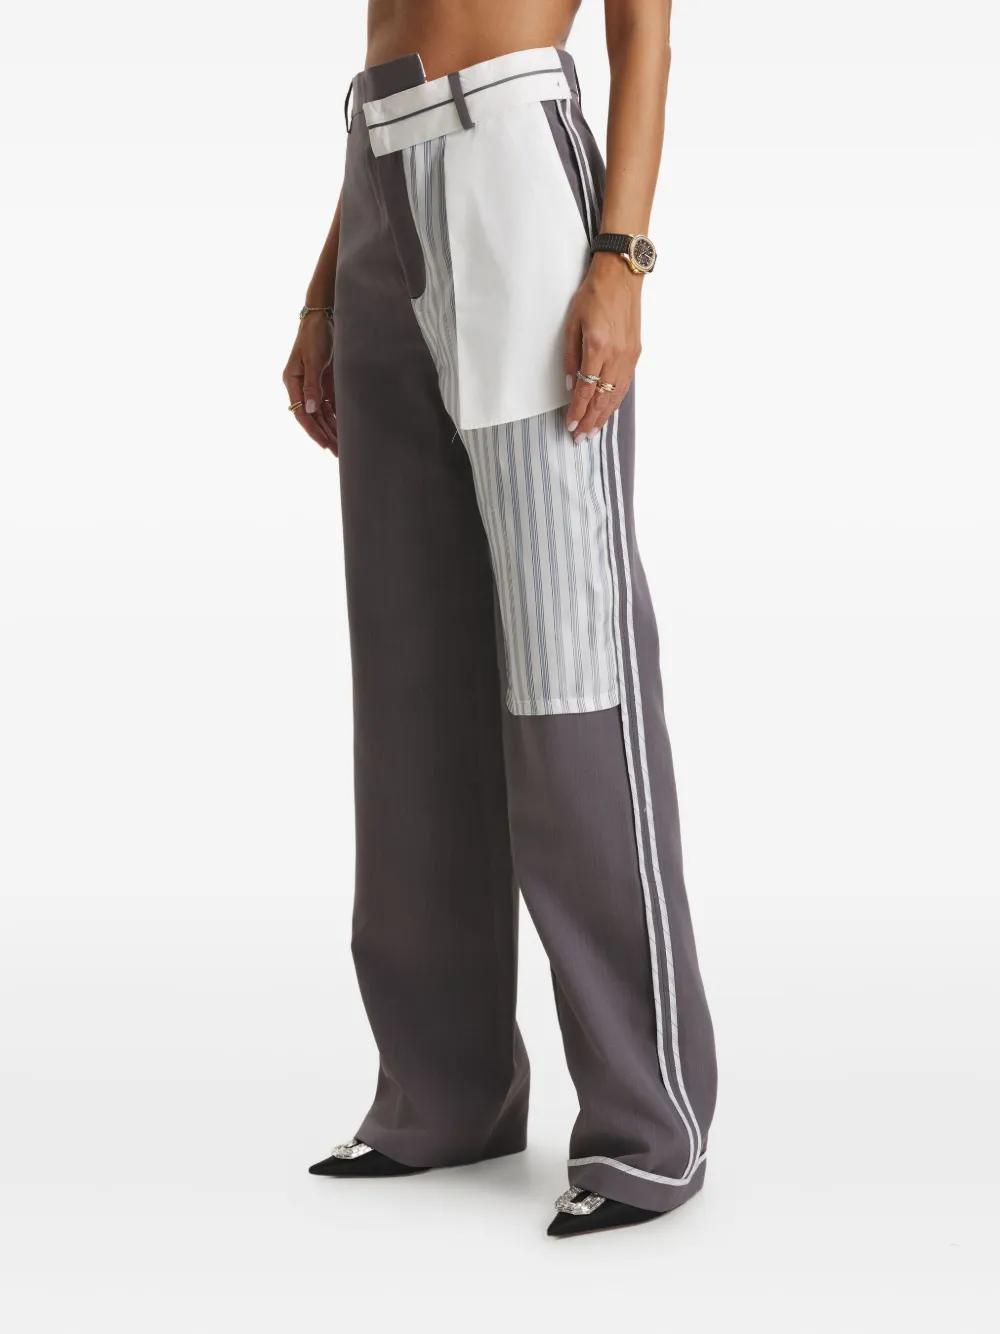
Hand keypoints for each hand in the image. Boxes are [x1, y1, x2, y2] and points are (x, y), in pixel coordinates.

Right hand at [283, 312, 337, 453]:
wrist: (324, 317)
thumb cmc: (315, 335)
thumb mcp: (313, 359)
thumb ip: (312, 385)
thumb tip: (311, 410)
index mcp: (293, 382)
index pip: (302, 412)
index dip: (312, 430)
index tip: (324, 444)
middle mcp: (302, 387)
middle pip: (313, 417)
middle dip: (325, 434)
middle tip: (338, 452)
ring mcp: (315, 386)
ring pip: (323, 414)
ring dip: (332, 429)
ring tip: (343, 446)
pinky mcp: (327, 383)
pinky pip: (332, 405)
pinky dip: (338, 416)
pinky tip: (347, 429)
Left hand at [563, 252, 642, 441]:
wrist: (622, 275)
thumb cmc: (593, 294)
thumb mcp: (571, 322)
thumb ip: (570, 356)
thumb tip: (569, 385)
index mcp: (597, 346)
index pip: (585, 389)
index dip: (577, 411)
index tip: (570, 426)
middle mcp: (616, 355)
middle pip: (602, 398)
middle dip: (590, 421)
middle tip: (580, 439)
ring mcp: (628, 356)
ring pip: (616, 395)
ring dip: (603, 416)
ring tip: (593, 432)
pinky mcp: (635, 353)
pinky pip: (624, 385)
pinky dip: (615, 401)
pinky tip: (608, 411)